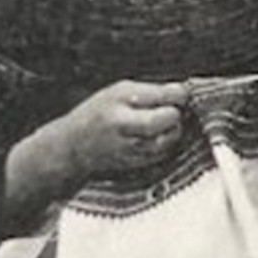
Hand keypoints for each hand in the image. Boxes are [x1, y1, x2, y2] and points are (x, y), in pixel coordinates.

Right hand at [5, 80, 189, 223]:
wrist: (72, 148)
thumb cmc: (99, 113)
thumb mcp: (119, 92)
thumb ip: (152, 92)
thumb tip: (185, 93)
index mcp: (120, 100)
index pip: (164, 95)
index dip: (179, 95)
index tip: (180, 95)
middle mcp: (123, 124)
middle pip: (168, 120)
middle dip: (176, 115)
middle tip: (173, 111)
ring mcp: (129, 147)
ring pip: (168, 141)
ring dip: (174, 132)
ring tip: (165, 125)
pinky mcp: (134, 165)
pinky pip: (162, 155)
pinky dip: (166, 146)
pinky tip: (158, 139)